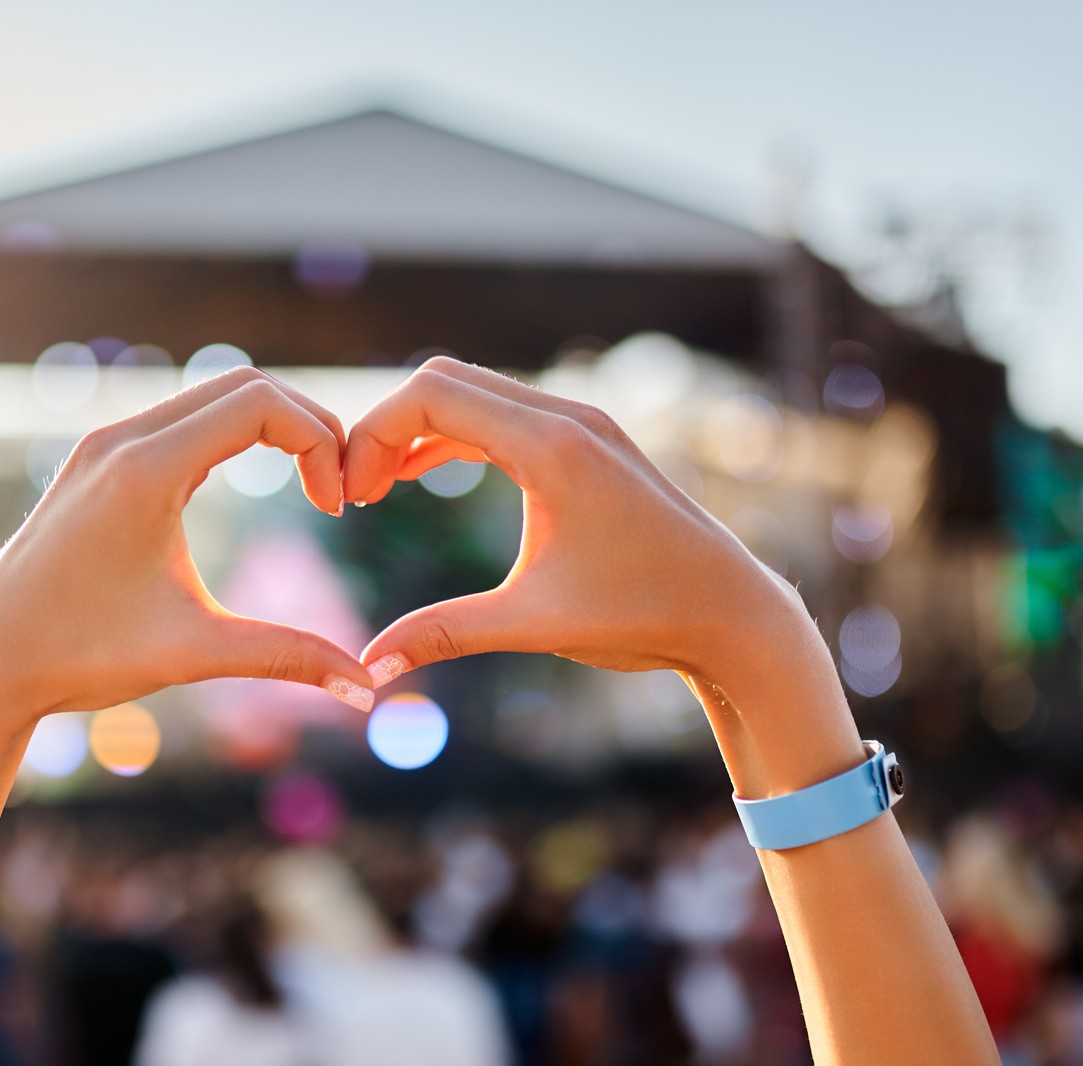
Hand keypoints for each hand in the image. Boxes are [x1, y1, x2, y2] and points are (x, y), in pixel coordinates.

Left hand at [0, 367, 374, 732]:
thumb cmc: (80, 657)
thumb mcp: (194, 652)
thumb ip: (287, 657)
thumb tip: (367, 690)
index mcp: (146, 469)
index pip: (261, 405)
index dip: (322, 444)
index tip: (339, 509)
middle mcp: (121, 440)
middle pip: (246, 385)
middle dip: (309, 427)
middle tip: (340, 490)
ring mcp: (103, 445)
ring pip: (212, 397)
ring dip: (273, 427)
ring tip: (312, 487)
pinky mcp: (95, 462)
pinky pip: (181, 419)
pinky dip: (233, 434)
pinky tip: (259, 483)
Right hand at [342, 357, 861, 795]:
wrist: (732, 614)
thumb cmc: (642, 617)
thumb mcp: (533, 624)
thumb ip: (444, 634)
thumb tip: (368, 668)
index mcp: (552, 446)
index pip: (430, 395)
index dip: (371, 436)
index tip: (350, 498)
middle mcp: (568, 418)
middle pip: (443, 380)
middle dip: (385, 428)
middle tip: (354, 492)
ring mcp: (583, 424)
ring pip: (473, 393)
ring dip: (419, 431)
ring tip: (376, 489)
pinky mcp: (590, 442)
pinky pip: (503, 415)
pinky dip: (456, 437)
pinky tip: (422, 478)